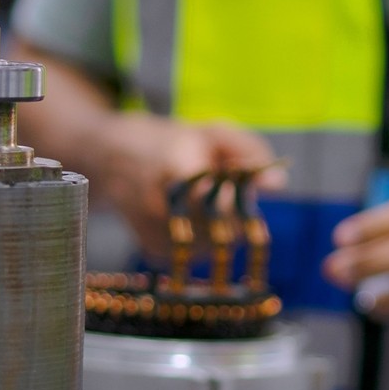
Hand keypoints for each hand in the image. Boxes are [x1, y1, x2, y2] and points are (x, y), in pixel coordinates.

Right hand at [86, 114, 280, 256]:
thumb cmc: (173, 142)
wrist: (111, 155)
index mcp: (175, 166)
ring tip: (205, 207)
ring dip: (219, 234)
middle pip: (218, 229)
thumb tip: (277, 184)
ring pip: (209, 248)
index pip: (218, 201)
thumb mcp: (211, 132)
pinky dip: (202, 244)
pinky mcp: (150, 248)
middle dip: (233, 219)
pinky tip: (191, 222)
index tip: (245, 198)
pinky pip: (194, 257)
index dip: (239, 204)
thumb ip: (249, 151)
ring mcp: (151, 227)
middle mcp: (158, 201)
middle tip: (231, 203)